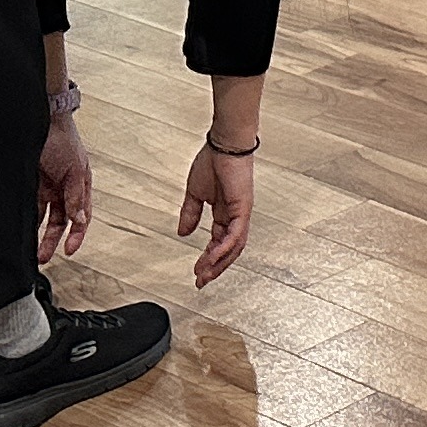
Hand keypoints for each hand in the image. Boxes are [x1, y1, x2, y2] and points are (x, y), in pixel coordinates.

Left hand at [36, 115, 93, 263]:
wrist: (42, 120)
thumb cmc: (64, 140)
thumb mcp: (75, 170)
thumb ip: (76, 196)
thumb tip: (80, 220)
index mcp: (80, 185)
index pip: (81, 216)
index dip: (77, 234)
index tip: (69, 251)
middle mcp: (63, 189)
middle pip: (59, 221)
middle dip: (52, 240)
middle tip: (45, 257)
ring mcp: (46, 187)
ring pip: (42, 217)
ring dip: (38, 234)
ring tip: (31, 251)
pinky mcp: (30, 184)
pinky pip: (28, 207)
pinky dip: (26, 219)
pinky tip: (21, 230)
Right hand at [177, 142, 254, 286]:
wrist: (224, 144)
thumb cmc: (213, 161)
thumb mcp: (195, 193)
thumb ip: (190, 214)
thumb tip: (183, 232)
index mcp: (225, 212)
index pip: (218, 242)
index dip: (208, 259)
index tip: (197, 273)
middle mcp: (235, 216)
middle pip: (229, 250)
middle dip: (215, 268)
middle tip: (201, 282)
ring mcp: (241, 212)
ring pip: (234, 246)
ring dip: (218, 262)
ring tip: (204, 274)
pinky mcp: (243, 207)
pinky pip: (236, 234)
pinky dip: (224, 248)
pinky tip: (213, 258)